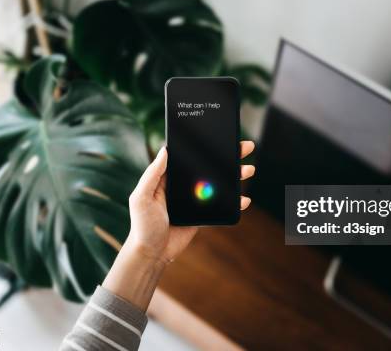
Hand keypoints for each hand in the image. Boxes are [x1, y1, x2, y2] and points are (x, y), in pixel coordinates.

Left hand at [126, 140, 255, 263]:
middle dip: (228, 156)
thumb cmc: (142, 226)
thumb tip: (164, 150)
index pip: (189, 156)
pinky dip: (234, 201)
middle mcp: (182, 184)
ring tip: (249, 169)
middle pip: (208, 166)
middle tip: (244, 147)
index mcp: (168, 177)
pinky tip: (244, 199)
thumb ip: (153, 174)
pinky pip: (221, 204)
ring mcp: (194, 199)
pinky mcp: (202, 214)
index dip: (205, 145)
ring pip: (218, 183)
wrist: (153, 254)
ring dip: (235, 175)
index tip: (220, 136)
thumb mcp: (142, 197)